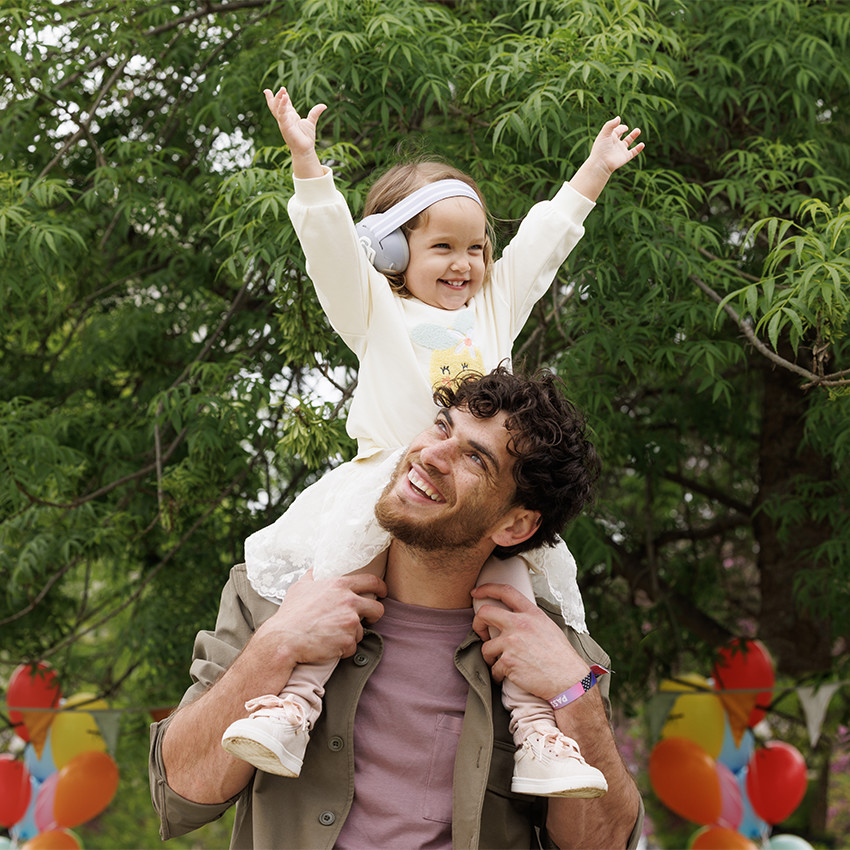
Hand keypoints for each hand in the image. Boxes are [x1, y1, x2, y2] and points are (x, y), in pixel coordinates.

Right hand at [254, 568, 385, 665]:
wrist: (284, 638)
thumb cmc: (291, 613)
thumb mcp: (300, 587)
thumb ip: (313, 576)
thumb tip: (316, 568)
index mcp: (339, 585)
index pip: (371, 581)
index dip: (380, 587)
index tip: (381, 592)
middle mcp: (349, 601)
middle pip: (377, 608)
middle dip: (374, 615)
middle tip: (367, 619)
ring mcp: (350, 622)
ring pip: (362, 631)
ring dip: (351, 635)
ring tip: (333, 635)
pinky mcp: (347, 641)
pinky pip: (352, 647)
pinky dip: (343, 649)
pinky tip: (329, 646)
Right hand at [263, 86, 326, 176]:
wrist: (306, 149)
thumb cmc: (306, 137)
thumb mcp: (311, 122)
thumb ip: (315, 112)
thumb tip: (324, 105)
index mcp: (290, 117)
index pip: (283, 105)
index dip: (280, 97)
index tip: (279, 89)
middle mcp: (285, 119)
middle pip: (276, 105)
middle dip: (275, 97)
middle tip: (277, 88)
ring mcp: (283, 122)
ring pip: (277, 108)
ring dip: (278, 98)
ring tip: (283, 89)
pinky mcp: (284, 126)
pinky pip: (281, 114)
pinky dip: (282, 106)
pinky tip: (285, 98)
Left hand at [471, 582, 589, 699]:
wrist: (568, 681)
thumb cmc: (561, 657)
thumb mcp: (548, 628)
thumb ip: (530, 620)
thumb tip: (514, 618)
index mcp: (532, 614)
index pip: (505, 591)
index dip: (487, 589)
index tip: (476, 592)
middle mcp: (520, 624)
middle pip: (485, 613)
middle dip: (477, 624)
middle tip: (481, 634)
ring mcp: (512, 642)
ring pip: (485, 646)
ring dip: (490, 658)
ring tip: (500, 664)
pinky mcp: (508, 662)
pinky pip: (493, 668)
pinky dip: (498, 675)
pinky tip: (507, 677)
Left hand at [587, 116, 643, 175]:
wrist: (601, 163)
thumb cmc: (601, 148)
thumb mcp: (604, 134)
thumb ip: (610, 124)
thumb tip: (619, 118)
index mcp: (609, 138)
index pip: (616, 130)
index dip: (619, 127)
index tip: (623, 126)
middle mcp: (615, 144)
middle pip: (621, 135)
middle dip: (624, 130)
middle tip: (627, 127)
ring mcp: (620, 150)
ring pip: (628, 142)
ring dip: (633, 136)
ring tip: (638, 130)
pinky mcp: (625, 157)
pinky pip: (633, 152)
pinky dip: (638, 149)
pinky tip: (642, 144)